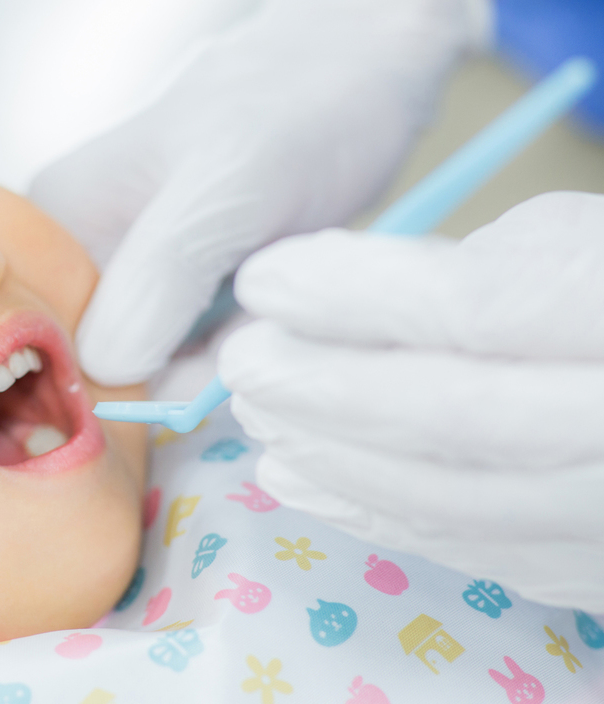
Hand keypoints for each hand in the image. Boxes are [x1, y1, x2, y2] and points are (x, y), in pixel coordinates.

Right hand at [29, 0, 489, 385]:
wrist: (365, 80)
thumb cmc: (290, 112)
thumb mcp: (223, 186)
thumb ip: (160, 273)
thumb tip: (104, 369)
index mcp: (58, 222)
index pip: (41, 336)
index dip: (87, 383)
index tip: (161, 393)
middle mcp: (87, 257)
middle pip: (101, 367)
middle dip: (172, 379)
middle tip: (243, 338)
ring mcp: (141, 282)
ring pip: (160, 373)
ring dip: (220, 367)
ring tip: (268, 308)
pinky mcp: (193, 299)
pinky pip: (203, 360)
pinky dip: (243, 356)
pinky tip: (273, 314)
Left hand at [220, 192, 603, 612]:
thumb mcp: (579, 241)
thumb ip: (469, 263)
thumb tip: (336, 294)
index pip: (473, 309)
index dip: (350, 295)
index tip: (263, 280)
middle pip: (449, 416)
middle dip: (321, 387)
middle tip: (243, 359)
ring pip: (449, 498)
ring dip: (328, 455)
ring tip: (258, 411)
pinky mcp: (593, 569)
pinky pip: (467, 548)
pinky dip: (366, 509)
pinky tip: (294, 475)